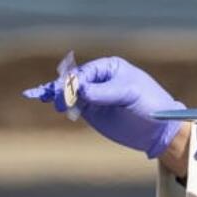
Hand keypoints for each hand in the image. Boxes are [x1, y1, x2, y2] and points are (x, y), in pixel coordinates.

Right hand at [23, 56, 184, 157]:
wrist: (158, 129)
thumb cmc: (150, 105)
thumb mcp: (129, 94)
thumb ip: (104, 92)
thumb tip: (81, 91)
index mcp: (110, 67)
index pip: (85, 72)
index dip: (75, 82)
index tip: (70, 93)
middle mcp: (99, 79)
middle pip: (73, 80)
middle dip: (61, 87)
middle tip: (54, 98)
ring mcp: (93, 95)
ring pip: (69, 92)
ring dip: (54, 93)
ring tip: (38, 95)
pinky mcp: (91, 111)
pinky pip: (71, 104)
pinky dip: (58, 102)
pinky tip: (42, 99)